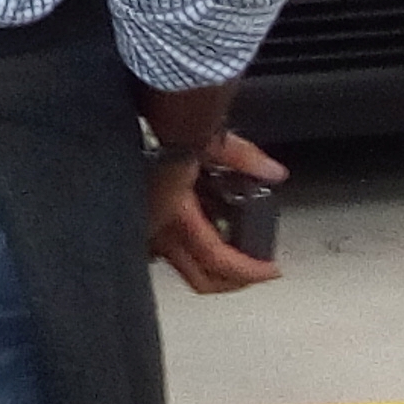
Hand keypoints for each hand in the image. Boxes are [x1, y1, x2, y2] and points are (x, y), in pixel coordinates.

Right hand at [146, 128, 288, 295]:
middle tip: (253, 273)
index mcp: (179, 216)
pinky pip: (162, 251)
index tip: (270, 270)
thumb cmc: (162, 128)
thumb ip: (245, 159)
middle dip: (231, 282)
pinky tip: (196, 236)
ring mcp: (145, 228)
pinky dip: (184, 252)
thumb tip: (273, 172)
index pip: (219, 259)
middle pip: (199, 279)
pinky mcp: (139, 219)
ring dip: (208, 269)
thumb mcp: (211, 142)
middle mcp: (158, 230)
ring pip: (180, 268)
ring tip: (230, 255)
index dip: (248, 271)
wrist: (131, 122)